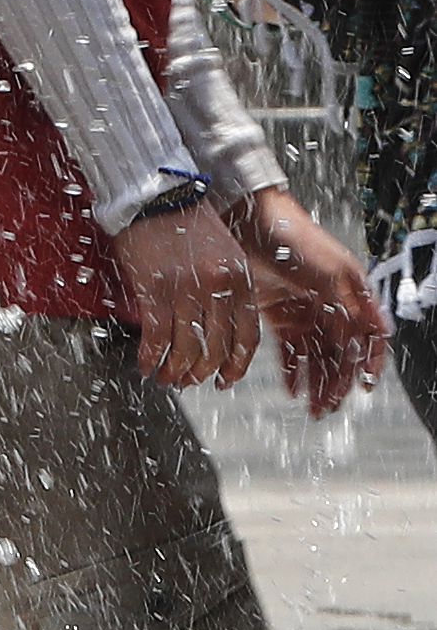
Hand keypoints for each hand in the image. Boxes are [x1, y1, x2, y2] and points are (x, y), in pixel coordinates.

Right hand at [110, 201, 258, 388]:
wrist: (154, 195)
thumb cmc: (185, 222)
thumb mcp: (223, 254)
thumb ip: (227, 289)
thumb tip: (219, 331)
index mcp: (239, 280)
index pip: (246, 338)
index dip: (235, 366)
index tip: (224, 380)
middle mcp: (217, 288)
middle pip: (216, 349)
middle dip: (201, 373)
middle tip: (189, 380)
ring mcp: (186, 290)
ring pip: (186, 349)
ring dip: (175, 371)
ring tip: (166, 377)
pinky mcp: (155, 290)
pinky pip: (156, 337)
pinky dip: (150, 357)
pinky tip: (145, 364)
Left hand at [229, 186, 388, 417]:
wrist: (249, 221)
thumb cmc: (296, 240)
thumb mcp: (331, 273)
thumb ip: (353, 306)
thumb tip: (380, 335)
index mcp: (351, 296)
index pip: (367, 339)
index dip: (368, 365)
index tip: (363, 389)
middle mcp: (331, 306)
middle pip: (340, 353)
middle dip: (338, 383)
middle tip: (329, 408)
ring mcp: (304, 311)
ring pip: (316, 356)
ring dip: (316, 382)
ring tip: (313, 406)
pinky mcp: (278, 313)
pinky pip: (290, 349)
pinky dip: (292, 370)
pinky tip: (292, 389)